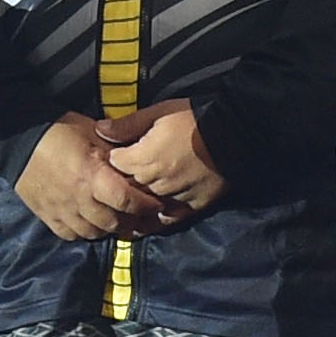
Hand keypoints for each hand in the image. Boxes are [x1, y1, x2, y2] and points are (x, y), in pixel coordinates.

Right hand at [16, 115, 181, 242]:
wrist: (19, 137)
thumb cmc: (59, 130)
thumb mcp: (93, 132)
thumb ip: (116, 150)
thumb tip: (137, 161)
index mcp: (93, 177)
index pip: (128, 201)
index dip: (146, 206)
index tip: (155, 203)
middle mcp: (79, 199)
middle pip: (114, 223)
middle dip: (132, 221)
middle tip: (140, 215)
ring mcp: (63, 211)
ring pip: (94, 233)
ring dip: (109, 229)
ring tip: (116, 220)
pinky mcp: (48, 216)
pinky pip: (71, 235)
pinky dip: (84, 232)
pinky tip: (90, 223)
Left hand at [99, 97, 225, 214]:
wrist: (234, 132)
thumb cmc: (195, 117)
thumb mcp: (159, 112)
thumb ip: (128, 125)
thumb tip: (100, 130)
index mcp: (144, 158)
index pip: (114, 165)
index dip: (111, 159)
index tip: (111, 156)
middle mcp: (155, 181)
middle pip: (126, 187)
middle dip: (120, 182)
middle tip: (114, 180)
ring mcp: (173, 196)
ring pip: (144, 205)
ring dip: (134, 202)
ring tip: (123, 204)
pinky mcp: (192, 206)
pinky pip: (167, 219)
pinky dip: (154, 222)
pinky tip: (143, 224)